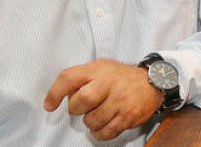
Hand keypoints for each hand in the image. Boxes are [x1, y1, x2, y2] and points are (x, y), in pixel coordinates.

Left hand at [43, 59, 162, 139]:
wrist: (151, 82)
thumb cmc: (120, 77)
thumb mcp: (100, 68)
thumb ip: (81, 78)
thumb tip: (58, 96)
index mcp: (98, 69)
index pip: (69, 78)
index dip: (55, 93)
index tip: (49, 105)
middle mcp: (109, 83)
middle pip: (81, 101)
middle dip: (76, 109)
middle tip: (82, 108)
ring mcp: (120, 100)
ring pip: (92, 120)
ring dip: (90, 122)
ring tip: (98, 114)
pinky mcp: (128, 116)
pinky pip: (106, 132)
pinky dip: (99, 133)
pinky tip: (103, 125)